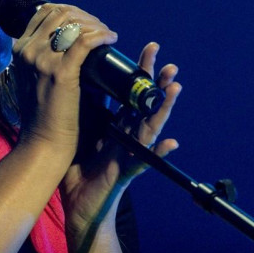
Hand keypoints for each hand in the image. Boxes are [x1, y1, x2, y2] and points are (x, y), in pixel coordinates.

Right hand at [9, 4, 117, 151]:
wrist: (44, 142)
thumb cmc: (46, 114)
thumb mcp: (36, 77)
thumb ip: (46, 58)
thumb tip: (74, 40)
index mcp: (20, 49)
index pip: (45, 13)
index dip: (71, 12)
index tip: (87, 24)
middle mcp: (28, 51)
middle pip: (60, 13)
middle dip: (85, 16)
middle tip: (101, 29)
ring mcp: (42, 60)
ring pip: (73, 23)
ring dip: (95, 24)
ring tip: (107, 34)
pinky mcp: (61, 73)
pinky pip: (85, 41)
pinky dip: (101, 36)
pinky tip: (111, 38)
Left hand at [60, 42, 181, 237]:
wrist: (78, 205)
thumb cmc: (80, 170)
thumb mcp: (83, 133)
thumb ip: (88, 111)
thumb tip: (82, 78)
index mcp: (118, 125)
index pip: (131, 93)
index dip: (141, 72)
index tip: (150, 47)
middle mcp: (128, 136)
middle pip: (146, 105)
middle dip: (158, 83)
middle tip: (170, 62)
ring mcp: (131, 153)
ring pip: (152, 127)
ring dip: (164, 108)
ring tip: (175, 89)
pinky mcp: (127, 172)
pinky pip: (146, 161)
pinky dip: (160, 153)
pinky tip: (173, 143)